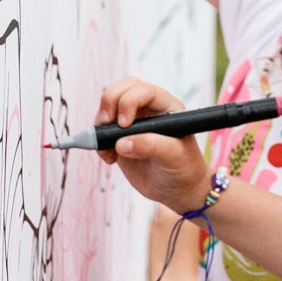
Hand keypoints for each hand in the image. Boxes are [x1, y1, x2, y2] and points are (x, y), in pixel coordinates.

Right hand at [96, 76, 211, 211]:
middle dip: (109, 102)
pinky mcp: (119, 138)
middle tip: (106, 123)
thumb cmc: (184, 168)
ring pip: (107, 108)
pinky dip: (97, 141)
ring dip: (100, 124)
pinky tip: (109, 158)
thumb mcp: (173, 156)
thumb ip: (150, 146)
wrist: (177, 190)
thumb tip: (122, 143)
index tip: (124, 124)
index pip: (143, 90)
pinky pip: (100, 130)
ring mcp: (132, 123)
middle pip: (121, 90)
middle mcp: (148, 110)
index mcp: (166, 107)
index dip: (129, 101)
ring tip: (108, 149)